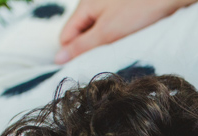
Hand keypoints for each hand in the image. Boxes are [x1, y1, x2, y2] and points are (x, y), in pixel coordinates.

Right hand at [55, 0, 196, 63]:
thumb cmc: (138, 9)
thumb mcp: (107, 33)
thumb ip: (82, 46)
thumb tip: (58, 59)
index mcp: (84, 6)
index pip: (66, 37)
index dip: (73, 54)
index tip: (86, 67)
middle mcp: (93, 4)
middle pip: (81, 35)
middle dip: (90, 50)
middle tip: (105, 60)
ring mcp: (108, 8)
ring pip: (97, 34)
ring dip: (105, 46)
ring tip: (119, 51)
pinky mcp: (123, 12)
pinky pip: (112, 30)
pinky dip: (117, 40)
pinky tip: (128, 43)